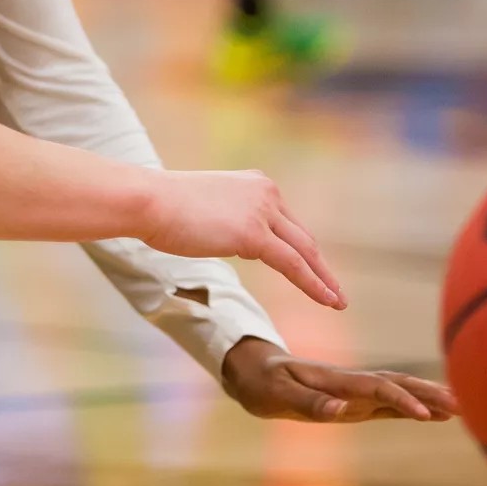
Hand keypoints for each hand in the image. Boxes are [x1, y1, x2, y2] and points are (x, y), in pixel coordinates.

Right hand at [143, 170, 345, 308]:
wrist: (149, 201)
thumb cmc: (163, 207)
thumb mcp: (206, 207)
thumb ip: (227, 218)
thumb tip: (230, 237)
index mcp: (256, 184)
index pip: (286, 223)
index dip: (301, 249)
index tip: (312, 268)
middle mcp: (266, 193)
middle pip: (302, 236)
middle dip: (320, 265)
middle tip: (335, 289)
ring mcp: (262, 212)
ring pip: (303, 251)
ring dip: (323, 278)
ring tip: (337, 301)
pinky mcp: (254, 234)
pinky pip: (292, 264)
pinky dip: (313, 284)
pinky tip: (326, 299)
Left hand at [221, 336, 457, 422]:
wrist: (252, 370)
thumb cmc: (262, 383)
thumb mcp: (277, 395)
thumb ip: (309, 403)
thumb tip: (341, 411)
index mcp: (336, 380)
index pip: (377, 388)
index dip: (402, 400)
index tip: (428, 414)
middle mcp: (351, 383)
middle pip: (397, 385)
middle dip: (429, 394)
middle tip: (464, 405)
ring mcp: (354, 392)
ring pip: (397, 391)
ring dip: (426, 398)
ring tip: (461, 408)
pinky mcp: (352, 401)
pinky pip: (387, 403)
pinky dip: (411, 407)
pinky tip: (432, 415)